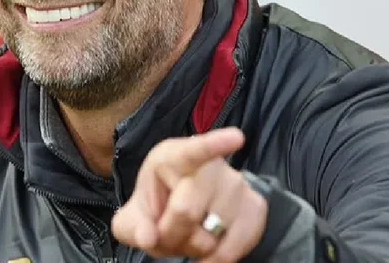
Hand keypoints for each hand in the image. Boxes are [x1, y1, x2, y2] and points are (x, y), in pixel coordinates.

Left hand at [111, 127, 267, 261]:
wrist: (186, 213)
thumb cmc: (159, 207)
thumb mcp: (134, 218)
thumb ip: (133, 228)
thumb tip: (148, 237)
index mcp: (173, 156)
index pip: (195, 150)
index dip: (215, 144)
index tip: (236, 137)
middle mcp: (210, 166)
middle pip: (186, 211)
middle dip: (171, 234)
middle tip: (167, 234)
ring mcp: (236, 184)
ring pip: (211, 234)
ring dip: (195, 248)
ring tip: (189, 235)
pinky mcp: (255, 206)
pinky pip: (236, 245)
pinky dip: (218, 258)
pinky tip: (209, 251)